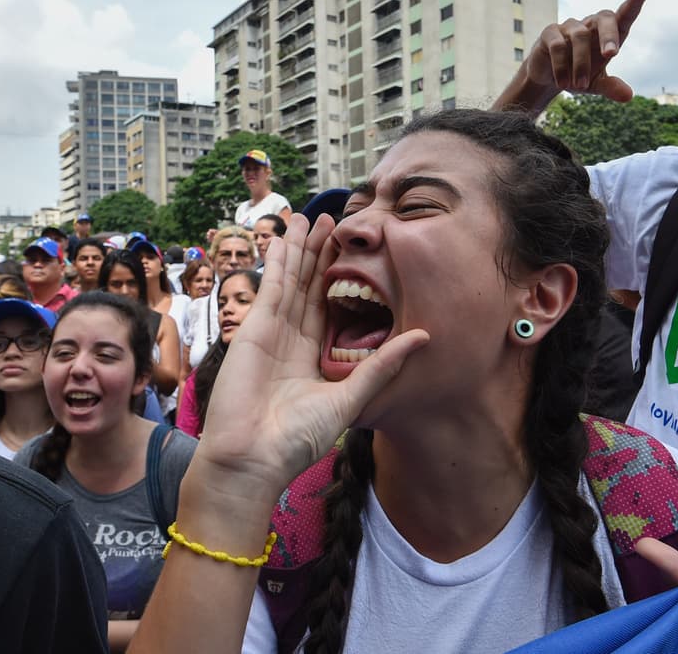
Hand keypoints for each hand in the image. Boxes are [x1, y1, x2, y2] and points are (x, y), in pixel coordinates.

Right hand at [191, 214, 428, 507]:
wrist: (252, 458)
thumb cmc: (297, 440)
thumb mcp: (350, 397)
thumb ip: (383, 364)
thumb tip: (424, 337)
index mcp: (312, 356)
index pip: (328, 307)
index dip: (336, 278)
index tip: (350, 251)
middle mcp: (291, 340)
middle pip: (307, 286)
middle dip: (317, 254)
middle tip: (332, 220)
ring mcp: (270, 332)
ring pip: (288, 280)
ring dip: (297, 248)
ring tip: (308, 218)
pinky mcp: (253, 329)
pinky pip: (270, 287)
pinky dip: (276, 260)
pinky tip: (284, 237)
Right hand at [520, 0, 648, 109]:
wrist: (549, 78)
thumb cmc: (578, 74)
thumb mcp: (596, 84)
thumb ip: (611, 87)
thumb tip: (628, 96)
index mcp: (608, 34)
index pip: (624, 14)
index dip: (634, 0)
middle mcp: (590, 25)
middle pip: (605, 18)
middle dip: (609, 35)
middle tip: (611, 55)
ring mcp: (569, 26)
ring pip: (580, 37)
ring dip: (581, 64)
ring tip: (579, 86)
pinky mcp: (550, 33)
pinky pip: (558, 46)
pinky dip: (562, 67)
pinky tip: (563, 82)